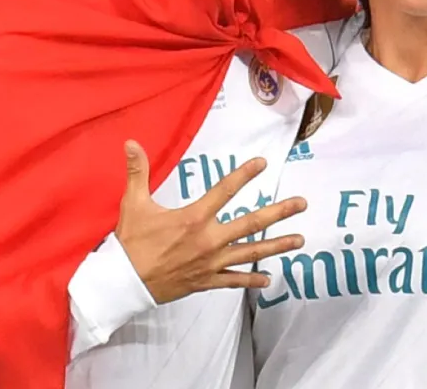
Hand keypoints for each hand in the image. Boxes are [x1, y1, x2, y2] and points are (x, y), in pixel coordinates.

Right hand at [114, 141, 307, 304]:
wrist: (124, 284)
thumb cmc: (132, 242)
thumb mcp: (134, 204)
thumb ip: (137, 171)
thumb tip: (130, 142)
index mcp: (194, 217)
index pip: (224, 190)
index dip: (244, 175)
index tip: (262, 164)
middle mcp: (209, 240)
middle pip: (251, 224)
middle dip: (279, 212)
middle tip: (302, 203)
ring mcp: (211, 263)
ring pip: (251, 253)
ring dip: (277, 246)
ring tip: (299, 240)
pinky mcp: (206, 281)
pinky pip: (234, 281)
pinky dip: (251, 281)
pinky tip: (268, 280)